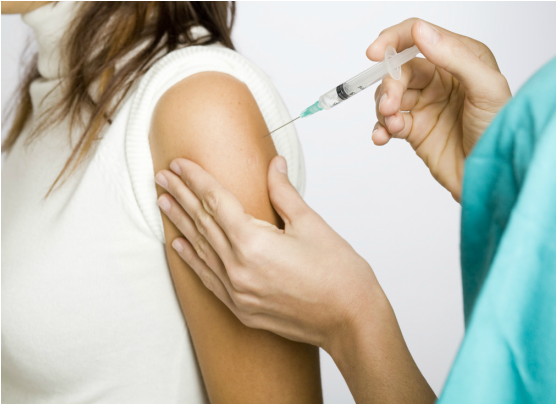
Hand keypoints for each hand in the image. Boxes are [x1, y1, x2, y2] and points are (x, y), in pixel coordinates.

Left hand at [155, 157, 388, 351]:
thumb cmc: (339, 275)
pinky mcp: (241, 309)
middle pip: (202, 223)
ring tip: (163, 202)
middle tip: (161, 177)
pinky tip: (179, 246)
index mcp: (253, 243)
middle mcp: (238, 269)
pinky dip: (193, 259)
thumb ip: (284, 192)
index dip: (196, 179)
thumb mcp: (311, 224)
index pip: (215, 201)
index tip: (178, 164)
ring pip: (200, 249)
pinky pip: (208, 278)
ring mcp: (237, 292)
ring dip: (180, 224)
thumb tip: (274, 164)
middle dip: (181, 196)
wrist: (350, 321)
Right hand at [368, 19, 511, 200]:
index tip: (375, 54)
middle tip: (390, 106)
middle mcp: (440, 78)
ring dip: (384, 108)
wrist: (494, 178)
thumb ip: (455, 56)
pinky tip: (382, 137)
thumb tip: (420, 31)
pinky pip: (388, 123)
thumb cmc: (500, 132)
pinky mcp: (415, 129)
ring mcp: (426, 104)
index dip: (393, 40)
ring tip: (392, 125)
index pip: (419, 37)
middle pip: (399, 70)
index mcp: (460, 58)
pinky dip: (380, 128)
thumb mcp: (487, 88)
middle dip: (389, 86)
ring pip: (390, 95)